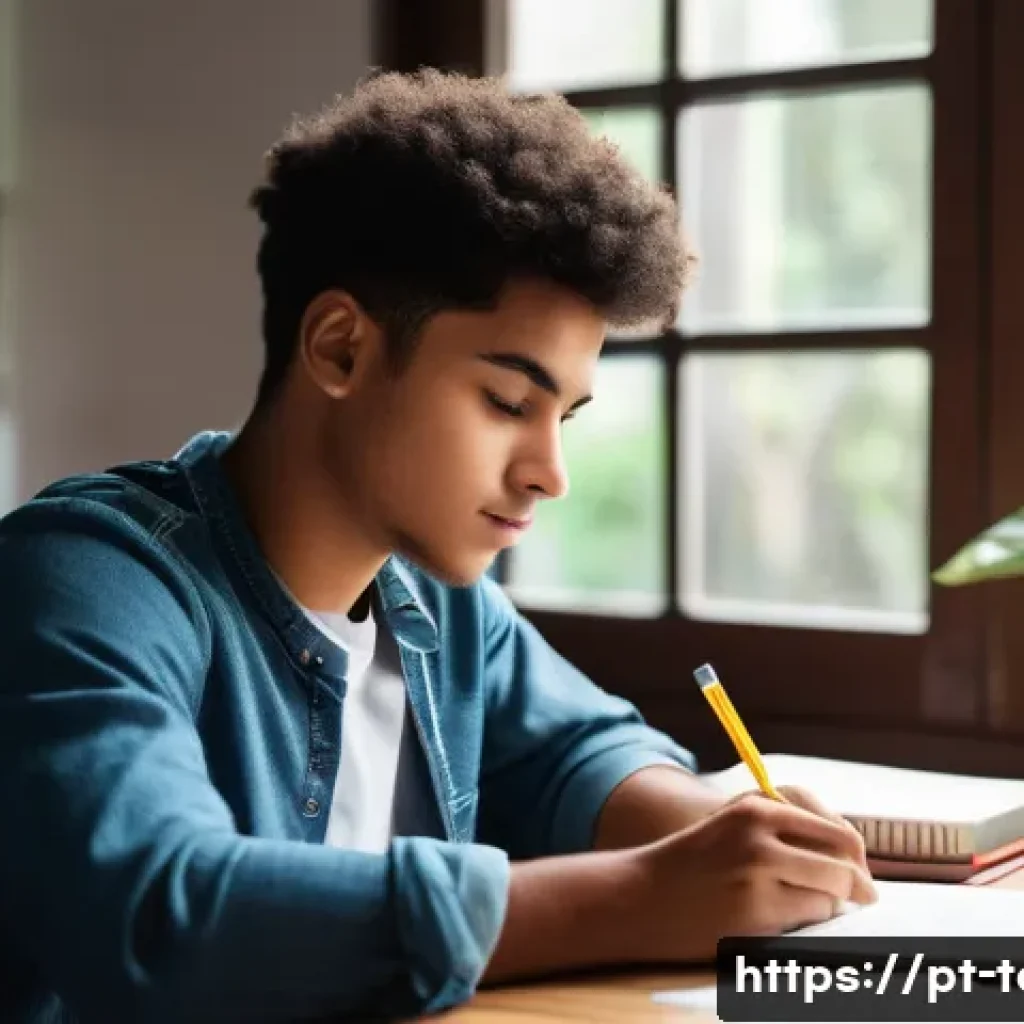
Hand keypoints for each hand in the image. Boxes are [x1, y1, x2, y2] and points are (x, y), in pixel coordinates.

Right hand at [625, 790, 877, 962]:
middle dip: (859, 885)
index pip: (838, 830)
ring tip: (806, 904)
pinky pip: (807, 919)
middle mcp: (760, 836)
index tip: (859, 872)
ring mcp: (758, 876)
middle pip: (843, 863)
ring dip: (827, 904)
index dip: (856, 855)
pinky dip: (804, 921)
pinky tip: (778, 916)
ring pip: (829, 895)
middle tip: (864, 897)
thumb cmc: (695, 860)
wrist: (643, 895)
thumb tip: (853, 856)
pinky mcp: (755, 914)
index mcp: (758, 806)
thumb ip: (787, 826)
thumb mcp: (736, 823)